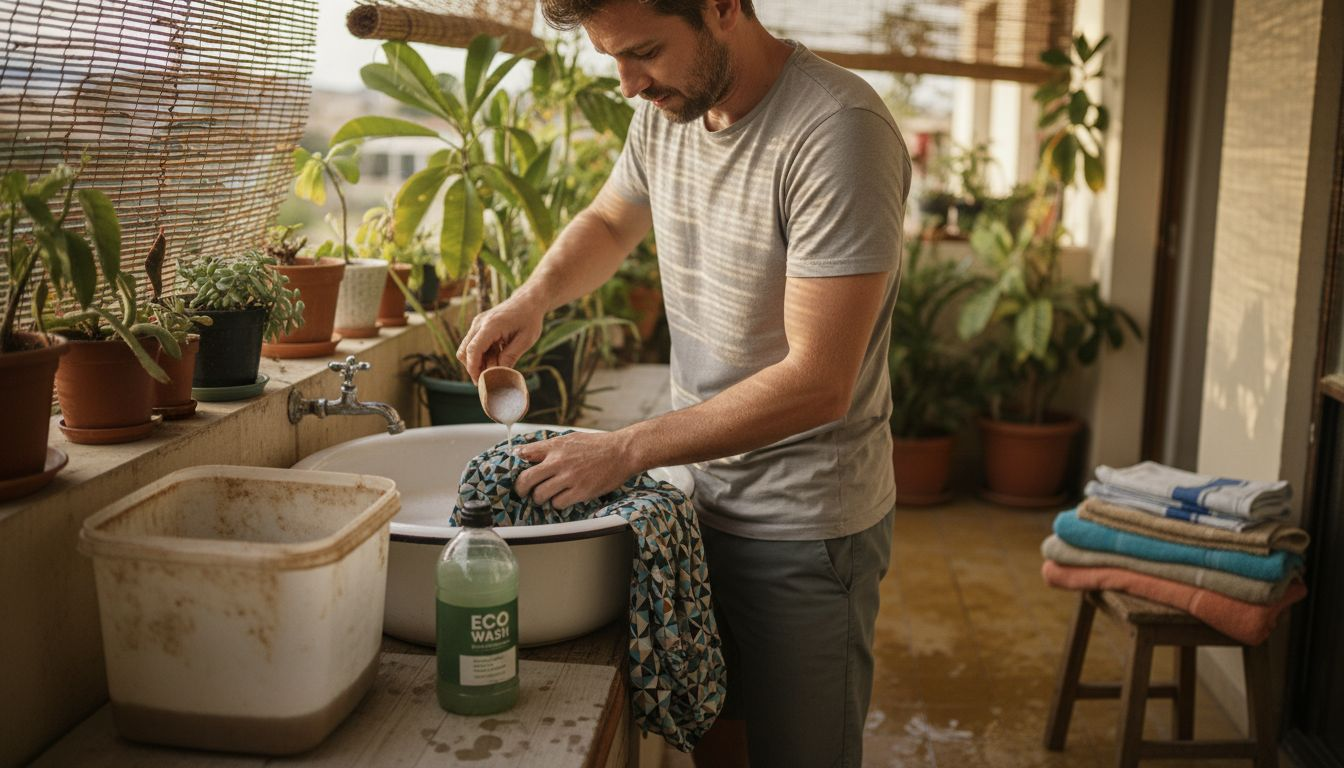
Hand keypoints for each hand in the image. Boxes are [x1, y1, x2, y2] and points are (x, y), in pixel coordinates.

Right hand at [457, 295, 544, 382]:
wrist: (528, 301)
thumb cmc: (529, 319)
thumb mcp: (526, 340)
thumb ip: (511, 356)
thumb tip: (498, 374)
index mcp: (491, 325)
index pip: (473, 349)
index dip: (474, 368)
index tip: (480, 382)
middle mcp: (479, 323)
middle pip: (464, 351)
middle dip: (474, 367)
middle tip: (491, 376)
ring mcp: (477, 324)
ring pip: (466, 349)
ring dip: (478, 361)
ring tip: (498, 362)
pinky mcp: (478, 326)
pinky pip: (473, 344)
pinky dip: (481, 354)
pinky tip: (497, 355)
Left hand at [515, 431, 639, 509]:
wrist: (622, 452)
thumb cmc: (598, 445)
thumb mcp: (571, 438)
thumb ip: (550, 446)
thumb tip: (527, 452)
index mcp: (556, 446)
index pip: (525, 454)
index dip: (516, 464)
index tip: (516, 471)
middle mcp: (559, 461)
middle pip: (526, 479)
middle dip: (521, 488)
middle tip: (523, 492)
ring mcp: (569, 477)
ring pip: (540, 494)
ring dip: (540, 498)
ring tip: (545, 497)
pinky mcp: (580, 491)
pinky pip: (558, 503)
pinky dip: (557, 503)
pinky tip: (563, 498)